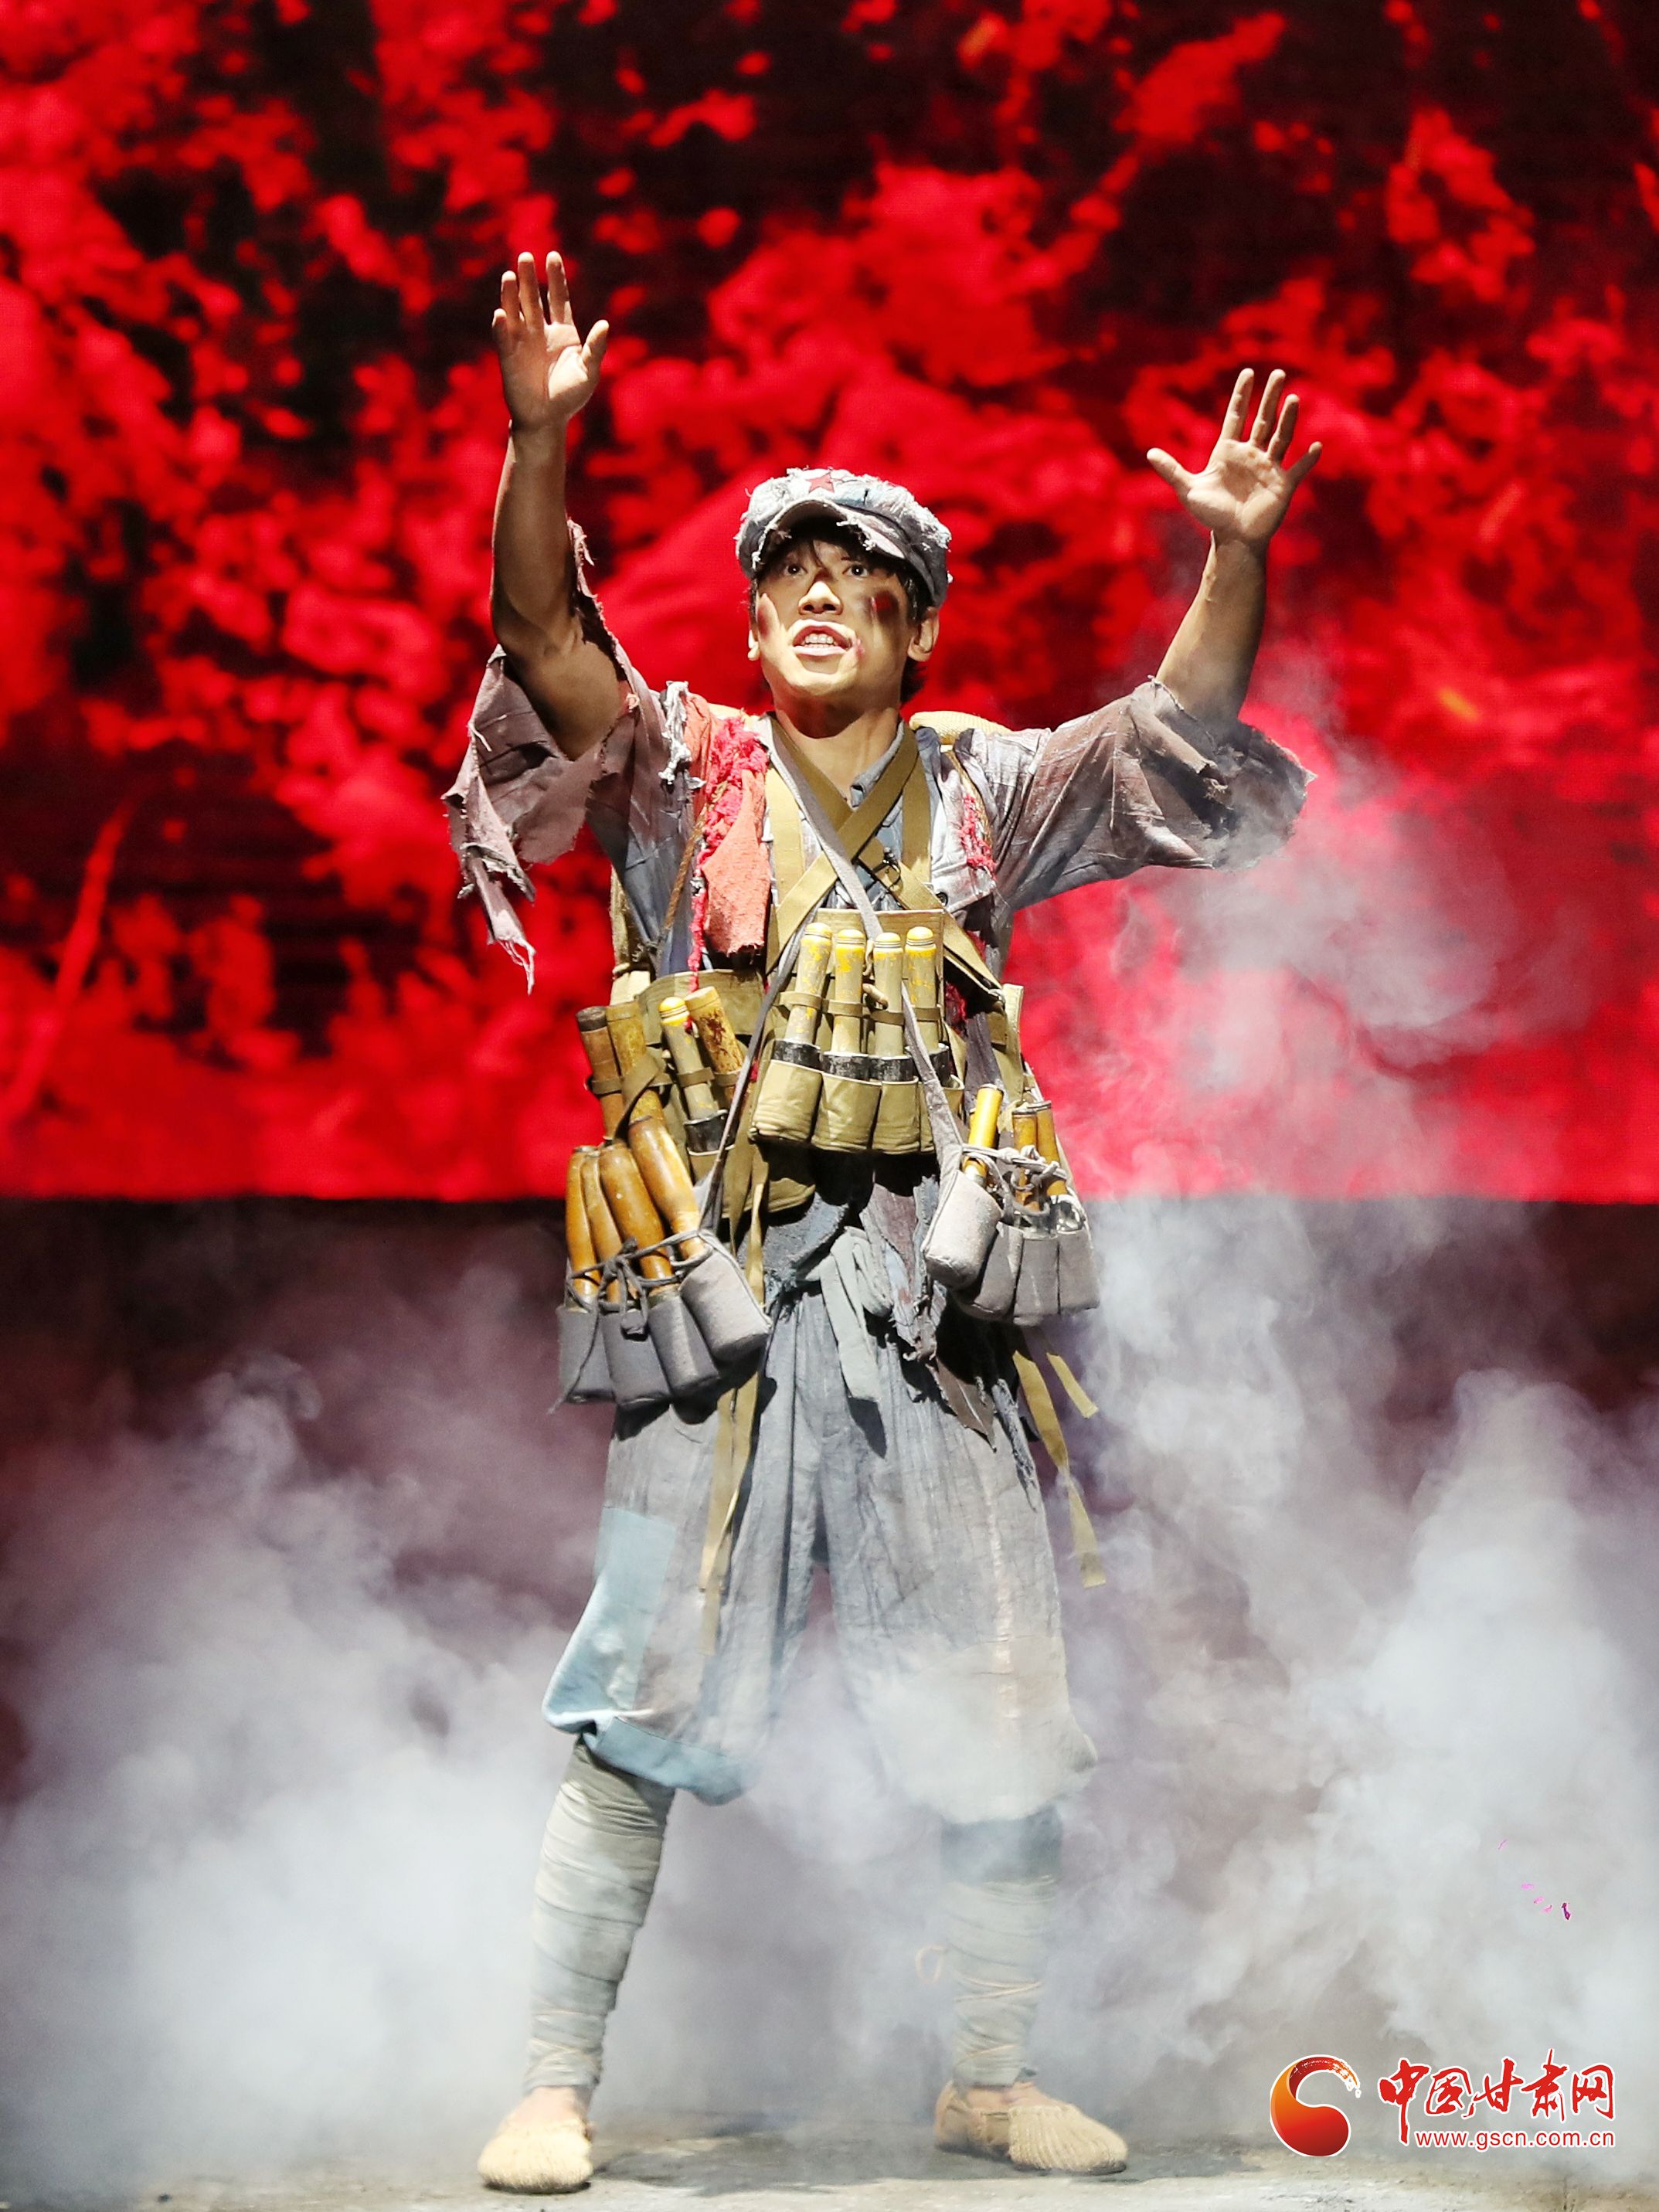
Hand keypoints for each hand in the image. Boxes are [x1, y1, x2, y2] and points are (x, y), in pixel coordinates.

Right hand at [492, 250, 609, 434]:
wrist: (547, 419)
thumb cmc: (570, 396)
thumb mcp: (589, 372)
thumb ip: (595, 349)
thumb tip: (605, 325)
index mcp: (563, 332)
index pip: (558, 298)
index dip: (556, 278)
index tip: (553, 256)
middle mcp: (540, 331)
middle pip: (533, 298)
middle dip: (530, 279)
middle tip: (525, 257)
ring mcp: (522, 342)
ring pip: (515, 312)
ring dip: (511, 295)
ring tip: (509, 276)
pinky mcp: (508, 357)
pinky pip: (504, 338)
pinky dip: (502, 327)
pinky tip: (501, 314)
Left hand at [1147, 368, 1320, 549]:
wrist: (1232, 539)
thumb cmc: (1211, 514)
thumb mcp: (1189, 490)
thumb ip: (1172, 471)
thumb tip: (1149, 453)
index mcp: (1229, 451)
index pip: (1237, 416)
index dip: (1242, 395)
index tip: (1248, 373)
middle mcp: (1251, 454)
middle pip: (1263, 419)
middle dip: (1270, 397)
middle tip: (1278, 373)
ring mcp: (1269, 467)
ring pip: (1281, 437)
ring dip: (1288, 419)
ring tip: (1294, 399)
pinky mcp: (1283, 485)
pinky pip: (1298, 469)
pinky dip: (1308, 460)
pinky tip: (1316, 446)